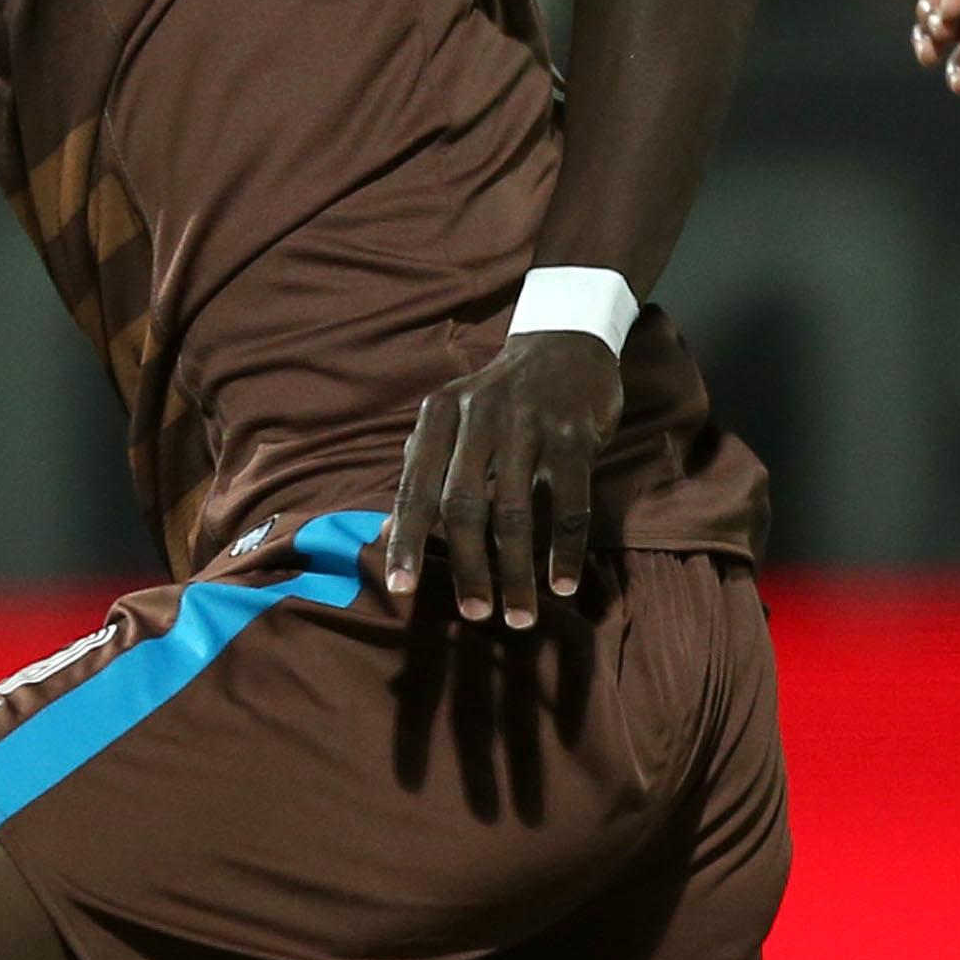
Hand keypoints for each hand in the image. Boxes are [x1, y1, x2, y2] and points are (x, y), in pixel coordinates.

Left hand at [379, 328, 621, 627]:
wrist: (563, 344)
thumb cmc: (498, 400)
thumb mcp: (450, 423)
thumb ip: (422, 473)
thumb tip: (386, 535)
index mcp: (437, 416)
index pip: (416, 488)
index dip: (407, 541)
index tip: (400, 589)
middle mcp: (478, 416)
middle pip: (464, 505)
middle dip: (467, 567)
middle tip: (474, 613)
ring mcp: (528, 423)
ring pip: (515, 511)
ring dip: (516, 571)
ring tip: (518, 616)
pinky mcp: (574, 433)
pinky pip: (569, 502)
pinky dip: (565, 548)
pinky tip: (562, 584)